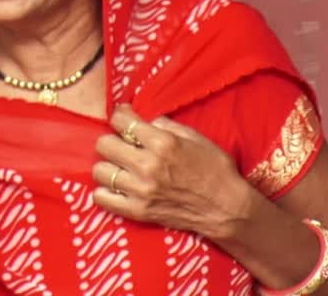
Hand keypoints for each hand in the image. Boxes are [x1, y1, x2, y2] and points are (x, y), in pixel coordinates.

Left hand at [91, 104, 252, 239]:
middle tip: (123, 145)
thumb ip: (166, 125)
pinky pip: (102, 199)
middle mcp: (148, 165)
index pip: (121, 121)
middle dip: (112, 140)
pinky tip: (117, 187)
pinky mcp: (138, 211)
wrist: (227, 208)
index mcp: (163, 143)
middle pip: (104, 144)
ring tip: (121, 168)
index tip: (124, 119)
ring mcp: (141, 190)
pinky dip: (104, 192)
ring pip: (100, 171)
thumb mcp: (196, 137)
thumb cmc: (216, 170)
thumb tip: (144, 120)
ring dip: (109, 166)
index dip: (120, 117)